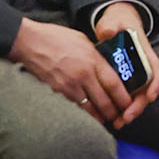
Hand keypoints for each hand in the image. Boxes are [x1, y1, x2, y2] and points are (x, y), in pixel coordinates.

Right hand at [9, 17, 133, 129]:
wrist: (30, 42)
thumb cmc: (56, 38)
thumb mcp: (83, 40)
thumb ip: (96, 55)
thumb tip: (106, 66)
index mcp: (93, 59)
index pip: (113, 83)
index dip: (123, 97)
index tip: (128, 104)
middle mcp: (83, 74)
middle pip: (104, 100)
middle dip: (114, 112)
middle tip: (119, 118)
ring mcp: (70, 84)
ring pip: (90, 108)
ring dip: (100, 117)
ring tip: (106, 121)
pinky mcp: (57, 91)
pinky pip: (75, 107)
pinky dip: (83, 114)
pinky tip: (88, 117)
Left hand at [93, 3, 158, 125]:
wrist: (116, 22)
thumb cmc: (118, 22)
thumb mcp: (114, 21)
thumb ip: (110, 26)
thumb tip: (107, 32)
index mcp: (144, 52)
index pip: (156, 69)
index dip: (155, 84)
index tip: (149, 97)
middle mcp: (143, 66)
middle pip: (147, 89)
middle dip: (138, 106)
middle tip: (126, 118)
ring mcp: (135, 73)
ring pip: (138, 97)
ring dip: (131, 111)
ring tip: (119, 124)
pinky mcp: (126, 79)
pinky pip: (128, 96)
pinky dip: (123, 108)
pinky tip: (114, 118)